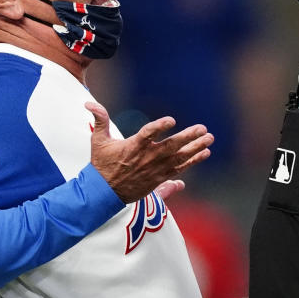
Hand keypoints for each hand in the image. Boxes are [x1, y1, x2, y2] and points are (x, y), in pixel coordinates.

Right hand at [86, 102, 212, 202]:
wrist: (104, 193)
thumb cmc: (102, 165)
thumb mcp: (98, 141)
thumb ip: (99, 120)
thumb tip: (89, 104)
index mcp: (133, 147)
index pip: (147, 134)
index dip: (159, 127)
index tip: (171, 120)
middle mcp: (146, 158)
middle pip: (170, 146)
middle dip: (188, 137)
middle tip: (202, 128)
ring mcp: (155, 169)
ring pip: (179, 158)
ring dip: (195, 148)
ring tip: (209, 139)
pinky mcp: (159, 178)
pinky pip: (180, 169)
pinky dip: (193, 161)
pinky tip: (205, 153)